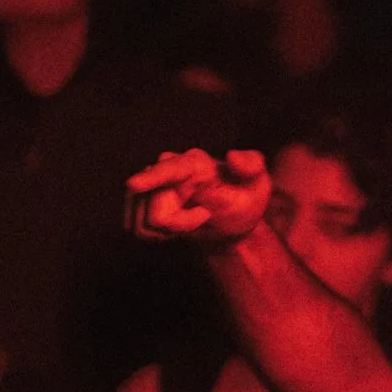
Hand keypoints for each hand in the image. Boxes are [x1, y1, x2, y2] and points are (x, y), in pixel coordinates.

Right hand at [125, 149, 270, 246]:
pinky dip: (157, 235)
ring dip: (168, 230)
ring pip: (143, 221)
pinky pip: (137, 227)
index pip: (169, 169)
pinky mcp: (142, 203)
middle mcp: (168, 168)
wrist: (232, 221)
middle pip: (155, 207)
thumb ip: (251, 166)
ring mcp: (152, 185)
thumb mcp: (258, 184)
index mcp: (194, 162)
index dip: (151, 178)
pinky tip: (175, 228)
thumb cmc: (246, 199)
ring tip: (192, 219)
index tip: (133, 185)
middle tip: (205, 216)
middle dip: (179, 224)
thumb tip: (233, 157)